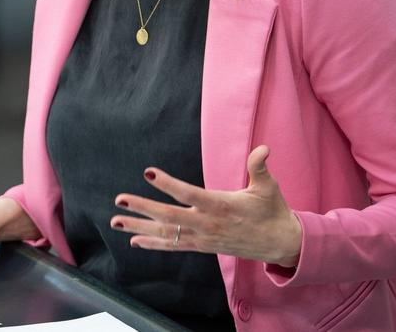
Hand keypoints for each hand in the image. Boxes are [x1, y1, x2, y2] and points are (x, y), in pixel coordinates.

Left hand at [110, 145, 301, 266]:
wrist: (280, 244)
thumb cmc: (273, 211)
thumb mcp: (269, 187)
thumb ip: (260, 167)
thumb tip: (263, 148)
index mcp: (222, 205)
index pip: (190, 194)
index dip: (168, 184)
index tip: (149, 172)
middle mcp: (208, 224)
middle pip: (170, 217)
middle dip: (143, 208)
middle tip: (120, 199)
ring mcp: (203, 238)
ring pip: (167, 234)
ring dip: (139, 227)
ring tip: (115, 221)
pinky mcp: (202, 246)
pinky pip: (174, 246)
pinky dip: (153, 243)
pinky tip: (134, 239)